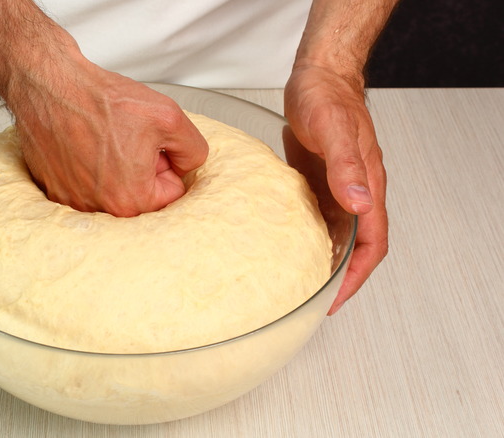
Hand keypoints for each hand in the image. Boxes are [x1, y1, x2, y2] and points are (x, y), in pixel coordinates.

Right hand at [7, 60, 208, 216]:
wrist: (50, 86)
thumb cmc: (100, 100)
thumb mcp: (169, 117)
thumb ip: (193, 149)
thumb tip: (189, 165)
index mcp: (132, 200)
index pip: (171, 193)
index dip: (165, 163)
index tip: (149, 144)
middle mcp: (100, 209)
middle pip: (140, 195)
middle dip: (140, 170)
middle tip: (125, 140)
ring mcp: (73, 201)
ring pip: (112, 191)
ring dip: (113, 170)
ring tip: (101, 140)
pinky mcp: (54, 190)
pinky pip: (85, 185)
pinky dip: (87, 168)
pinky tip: (82, 145)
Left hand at [285, 64, 388, 313]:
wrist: (317, 76)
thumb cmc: (327, 97)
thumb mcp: (334, 129)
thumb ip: (347, 166)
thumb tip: (360, 205)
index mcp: (368, 185)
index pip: (372, 243)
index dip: (357, 275)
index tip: (337, 297)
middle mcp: (356, 192)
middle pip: (356, 247)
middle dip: (340, 277)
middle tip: (314, 300)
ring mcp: (338, 188)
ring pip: (337, 236)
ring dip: (324, 260)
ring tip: (300, 283)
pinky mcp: (319, 182)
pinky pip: (318, 218)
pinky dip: (308, 238)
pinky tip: (287, 247)